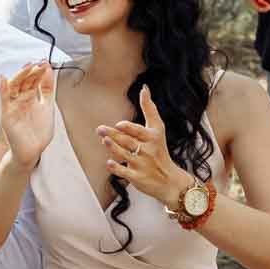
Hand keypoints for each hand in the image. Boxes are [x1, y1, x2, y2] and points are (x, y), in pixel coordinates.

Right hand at [0, 62, 55, 168]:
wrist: (32, 151)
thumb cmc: (38, 132)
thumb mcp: (47, 106)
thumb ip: (47, 90)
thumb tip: (49, 71)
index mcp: (30, 97)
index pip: (33, 80)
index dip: (39, 72)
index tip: (45, 62)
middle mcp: (20, 99)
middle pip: (24, 81)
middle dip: (31, 71)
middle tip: (39, 63)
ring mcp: (12, 106)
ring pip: (14, 87)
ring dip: (20, 76)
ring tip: (28, 67)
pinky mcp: (6, 114)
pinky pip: (3, 100)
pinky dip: (2, 89)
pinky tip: (3, 79)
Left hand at [97, 85, 182, 204]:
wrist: (169, 180)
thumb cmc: (160, 149)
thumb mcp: (158, 128)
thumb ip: (150, 109)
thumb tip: (144, 88)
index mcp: (152, 137)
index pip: (139, 131)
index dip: (129, 128)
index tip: (119, 125)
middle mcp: (147, 150)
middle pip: (128, 141)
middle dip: (114, 135)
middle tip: (100, 129)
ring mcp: (142, 165)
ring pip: (126, 155)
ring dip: (114, 148)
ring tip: (104, 140)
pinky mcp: (137, 178)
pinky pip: (125, 172)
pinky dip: (117, 168)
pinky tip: (108, 163)